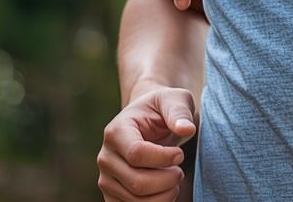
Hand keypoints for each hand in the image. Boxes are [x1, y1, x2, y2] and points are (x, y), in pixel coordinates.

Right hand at [96, 86, 195, 201]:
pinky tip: (165, 191)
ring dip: (165, 195)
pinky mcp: (112, 195)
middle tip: (179, 170)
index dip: (164, 159)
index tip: (180, 154)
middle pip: (137, 183)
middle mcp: (105, 157)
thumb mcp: (173, 100)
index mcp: (116, 132)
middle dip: (168, 180)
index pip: (137, 154)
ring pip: (137, 201)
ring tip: (173, 179)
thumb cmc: (161, 109)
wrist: (147, 121)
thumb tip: (186, 129)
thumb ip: (179, 112)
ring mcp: (106, 179)